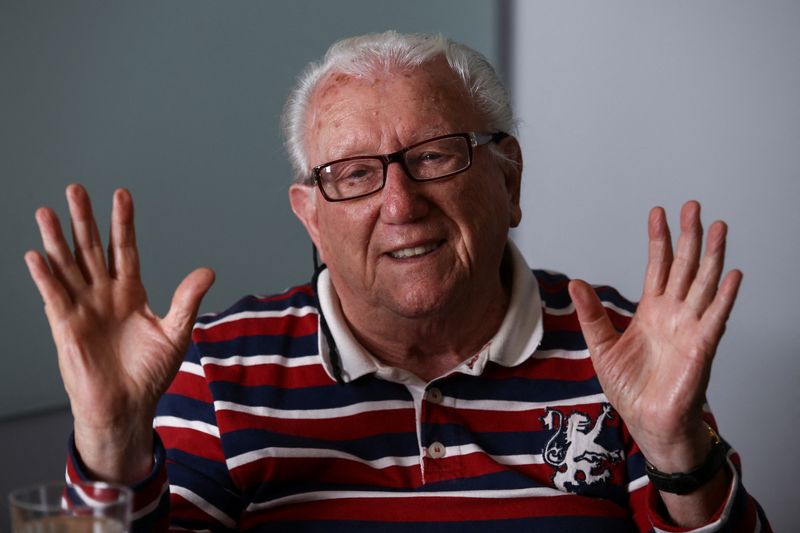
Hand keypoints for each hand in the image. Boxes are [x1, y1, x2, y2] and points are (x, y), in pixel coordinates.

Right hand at [25, 184, 213, 481]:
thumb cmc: (150, 372)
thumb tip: (207, 271)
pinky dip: (45, 277)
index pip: (124, 249)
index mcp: (130, 292)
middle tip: (75, 188)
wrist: (128, 406)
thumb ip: (187, 300)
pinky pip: (54, 297)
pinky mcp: (66, 327)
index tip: (121, 194)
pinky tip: (36, 254)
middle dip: (84, 219)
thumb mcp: (175, 332)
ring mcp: (83, 308)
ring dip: (56, 240)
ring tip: (47, 210)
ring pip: (67, 266)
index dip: (122, 223)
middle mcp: (104, 294)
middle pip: (91, 249)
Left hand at [568, 201, 740, 470]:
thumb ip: (591, 314)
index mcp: (651, 311)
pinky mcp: (702, 347)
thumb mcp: (601, 347)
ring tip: (719, 227)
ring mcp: (690, 328)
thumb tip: (574, 283)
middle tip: (693, 205)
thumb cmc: (630, 388)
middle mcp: (674, 314)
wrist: (648, 423)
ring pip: (705, 284)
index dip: (659, 239)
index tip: (658, 213)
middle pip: (685, 266)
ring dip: (713, 256)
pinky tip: (732, 274)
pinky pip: (716, 317)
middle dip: (689, 236)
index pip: (658, 266)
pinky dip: (725, 296)